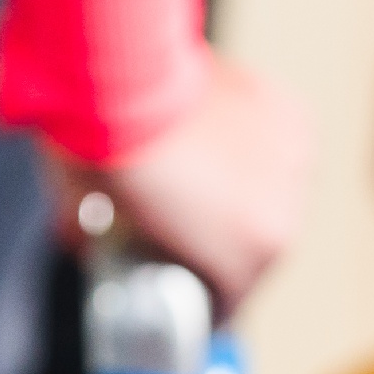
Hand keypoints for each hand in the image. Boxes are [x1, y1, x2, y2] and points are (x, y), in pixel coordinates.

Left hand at [43, 58, 310, 312]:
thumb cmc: (107, 153)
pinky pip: (275, 149)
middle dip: (222, 243)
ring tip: (203, 179)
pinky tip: (221, 142)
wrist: (127, 74)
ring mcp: (293, 162)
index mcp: (249, 256)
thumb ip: (94, 240)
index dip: (200, 298)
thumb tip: (81, 238)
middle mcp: (284, 216)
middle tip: (184, 227)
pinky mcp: (292, 116)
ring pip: (272, 196)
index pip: (231, 299)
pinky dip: (254, 149)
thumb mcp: (87, 216)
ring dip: (243, 194)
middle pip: (257, 250)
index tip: (179, 286)